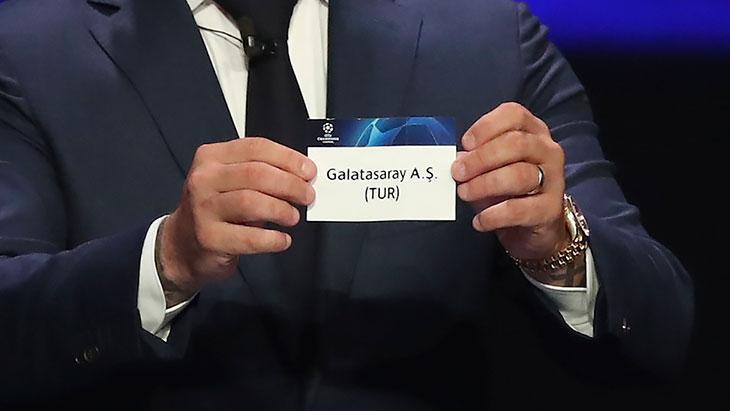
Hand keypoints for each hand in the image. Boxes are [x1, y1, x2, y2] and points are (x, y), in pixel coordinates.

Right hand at [158, 138, 315, 304]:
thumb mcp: (231, 181)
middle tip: (307, 195)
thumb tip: (303, 176)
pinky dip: (272, 239)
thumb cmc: (216, 209)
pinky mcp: (209, 238)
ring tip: (293, 216)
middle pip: (257, 173)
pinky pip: (249, 237)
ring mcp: (203, 208)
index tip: (309, 171)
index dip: (288, 158)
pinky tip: (282, 240)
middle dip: (290, 184)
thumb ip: (262, 173)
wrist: (182, 245)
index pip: (256, 148)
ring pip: (252, 202)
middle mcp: (204, 179)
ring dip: (281, 209)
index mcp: (212, 157)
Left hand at [451, 102, 569, 263]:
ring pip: (519, 174)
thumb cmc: (509, 190)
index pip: (514, 115)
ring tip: (464, 193)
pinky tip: (479, 221)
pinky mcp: (550, 209)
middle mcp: (547, 151)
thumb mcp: (491, 168)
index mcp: (532, 132)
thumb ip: (475, 159)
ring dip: (484, 184)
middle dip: (481, 158)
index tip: (465, 144)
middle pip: (516, 143)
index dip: (487, 126)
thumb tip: (457, 159)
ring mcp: (554, 179)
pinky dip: (494, 215)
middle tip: (458, 172)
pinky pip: (519, 209)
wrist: (535, 226)